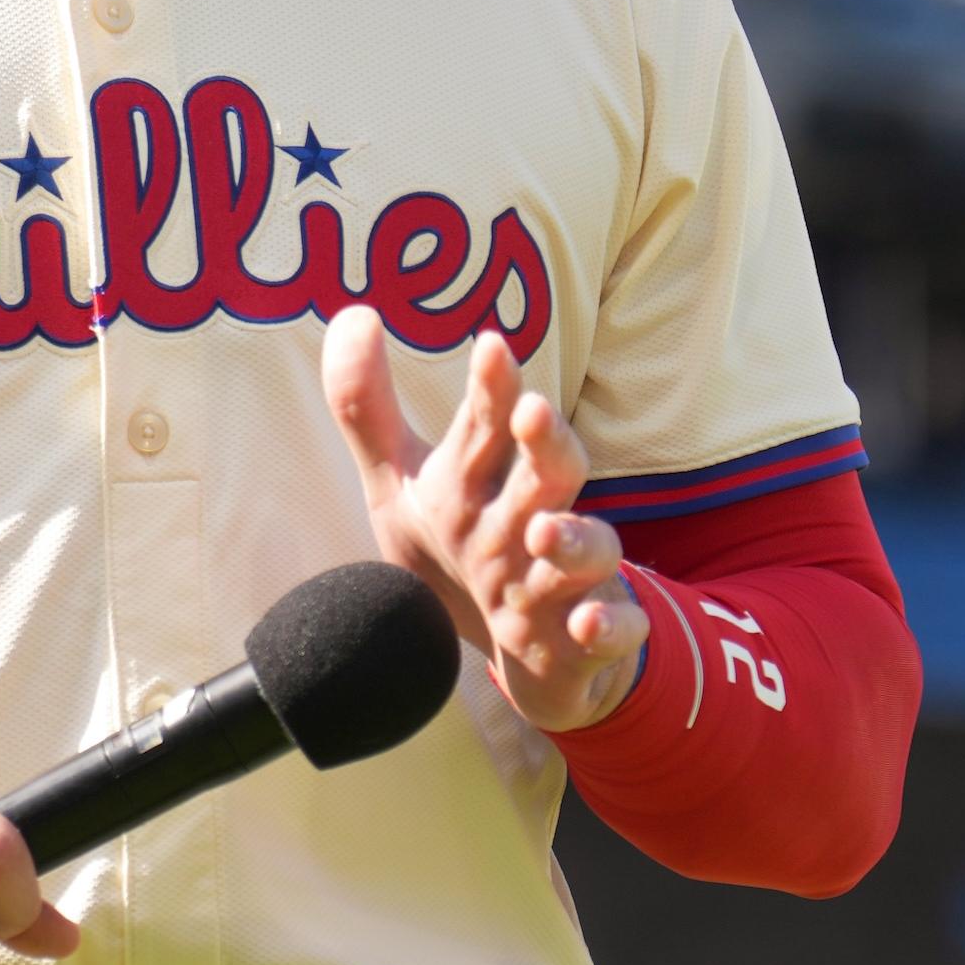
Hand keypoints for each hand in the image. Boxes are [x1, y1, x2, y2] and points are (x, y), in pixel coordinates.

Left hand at [319, 307, 648, 733]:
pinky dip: (607, 624)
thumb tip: (353, 315)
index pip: (489, 425)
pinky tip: (587, 622)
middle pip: (548, 471)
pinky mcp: (588, 637)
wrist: (521, 649)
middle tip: (533, 412)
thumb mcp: (401, 485)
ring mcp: (564, 577)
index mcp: (484, 478)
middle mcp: (529, 518)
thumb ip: (367, 409)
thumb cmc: (463, 551)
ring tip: (545, 531)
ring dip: (574, 539)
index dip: (492, 388)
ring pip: (587, 548)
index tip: (490, 346)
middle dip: (544, 443)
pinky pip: (612, 628)